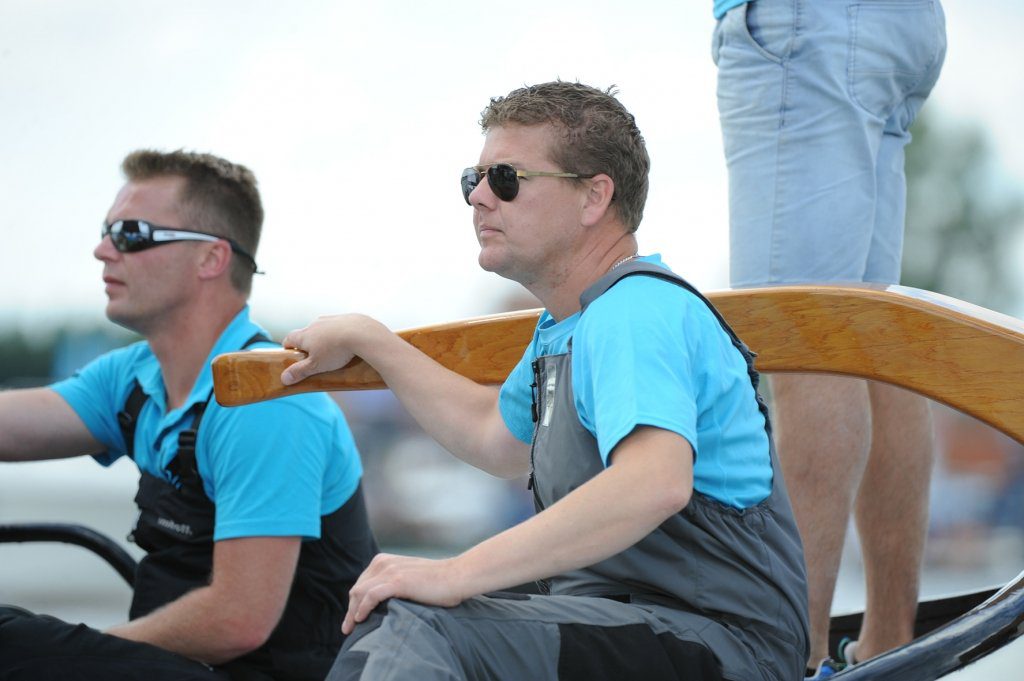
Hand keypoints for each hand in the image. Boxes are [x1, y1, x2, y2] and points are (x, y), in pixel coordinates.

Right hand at [280, 314, 371, 385]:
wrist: (362, 333)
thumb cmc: (336, 351)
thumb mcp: (316, 365)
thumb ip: (299, 371)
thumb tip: (283, 378)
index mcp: (305, 335)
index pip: (289, 338)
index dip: (288, 347)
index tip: (290, 354)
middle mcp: (315, 324)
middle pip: (306, 332)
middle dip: (307, 343)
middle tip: (313, 356)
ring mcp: (330, 319)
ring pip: (322, 327)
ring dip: (323, 336)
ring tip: (331, 349)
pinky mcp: (346, 317)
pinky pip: (338, 325)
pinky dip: (339, 332)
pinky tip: (346, 341)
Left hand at [342, 553, 467, 634]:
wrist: (456, 577)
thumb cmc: (437, 582)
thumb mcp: (409, 577)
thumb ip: (394, 582)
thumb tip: (382, 601)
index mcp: (385, 560)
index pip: (361, 583)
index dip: (354, 602)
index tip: (353, 618)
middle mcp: (384, 563)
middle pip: (357, 589)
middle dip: (350, 609)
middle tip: (348, 627)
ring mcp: (390, 571)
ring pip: (360, 593)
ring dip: (353, 612)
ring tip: (352, 628)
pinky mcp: (397, 581)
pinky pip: (371, 596)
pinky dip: (363, 608)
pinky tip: (361, 618)